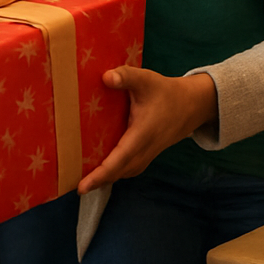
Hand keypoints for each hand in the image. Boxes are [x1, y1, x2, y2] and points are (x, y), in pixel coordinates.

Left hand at [77, 68, 216, 193]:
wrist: (191, 105)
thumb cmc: (166, 93)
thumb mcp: (146, 80)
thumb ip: (126, 77)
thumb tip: (105, 77)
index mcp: (142, 135)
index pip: (119, 160)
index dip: (100, 175)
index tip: (82, 187)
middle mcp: (144, 150)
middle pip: (117, 172)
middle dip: (96, 181)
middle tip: (72, 184)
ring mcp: (146, 156)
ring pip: (123, 173)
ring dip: (104, 179)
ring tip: (82, 179)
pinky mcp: (147, 155)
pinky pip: (127, 169)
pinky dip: (113, 173)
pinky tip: (100, 169)